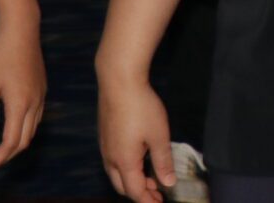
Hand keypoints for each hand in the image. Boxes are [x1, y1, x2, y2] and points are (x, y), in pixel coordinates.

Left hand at [0, 21, 44, 174]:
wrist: (21, 30)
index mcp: (20, 103)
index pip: (11, 141)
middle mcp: (35, 103)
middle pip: (25, 140)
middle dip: (6, 155)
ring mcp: (41, 95)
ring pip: (32, 130)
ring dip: (15, 144)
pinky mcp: (42, 89)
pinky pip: (36, 118)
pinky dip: (23, 131)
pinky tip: (9, 128)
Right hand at [98, 74, 173, 202]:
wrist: (119, 82)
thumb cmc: (141, 108)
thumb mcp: (159, 135)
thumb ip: (163, 161)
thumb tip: (168, 183)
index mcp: (124, 162)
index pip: (134, 191)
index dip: (147, 201)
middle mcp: (110, 158)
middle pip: (122, 186)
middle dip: (139, 193)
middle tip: (156, 195)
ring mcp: (105, 146)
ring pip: (116, 174)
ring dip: (132, 180)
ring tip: (150, 179)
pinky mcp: (105, 135)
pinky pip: (113, 161)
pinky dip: (126, 168)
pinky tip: (139, 160)